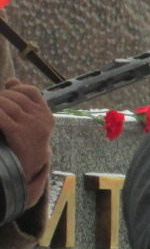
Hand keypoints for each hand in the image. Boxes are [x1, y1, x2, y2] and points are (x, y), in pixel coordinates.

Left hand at [0, 79, 54, 202]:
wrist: (28, 168)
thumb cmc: (27, 142)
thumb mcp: (31, 122)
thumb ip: (23, 101)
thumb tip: (12, 80)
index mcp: (46, 115)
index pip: (30, 91)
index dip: (15, 89)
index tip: (6, 95)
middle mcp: (41, 119)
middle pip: (15, 97)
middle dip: (1, 98)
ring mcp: (30, 126)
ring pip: (6, 104)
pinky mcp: (19, 134)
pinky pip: (1, 116)